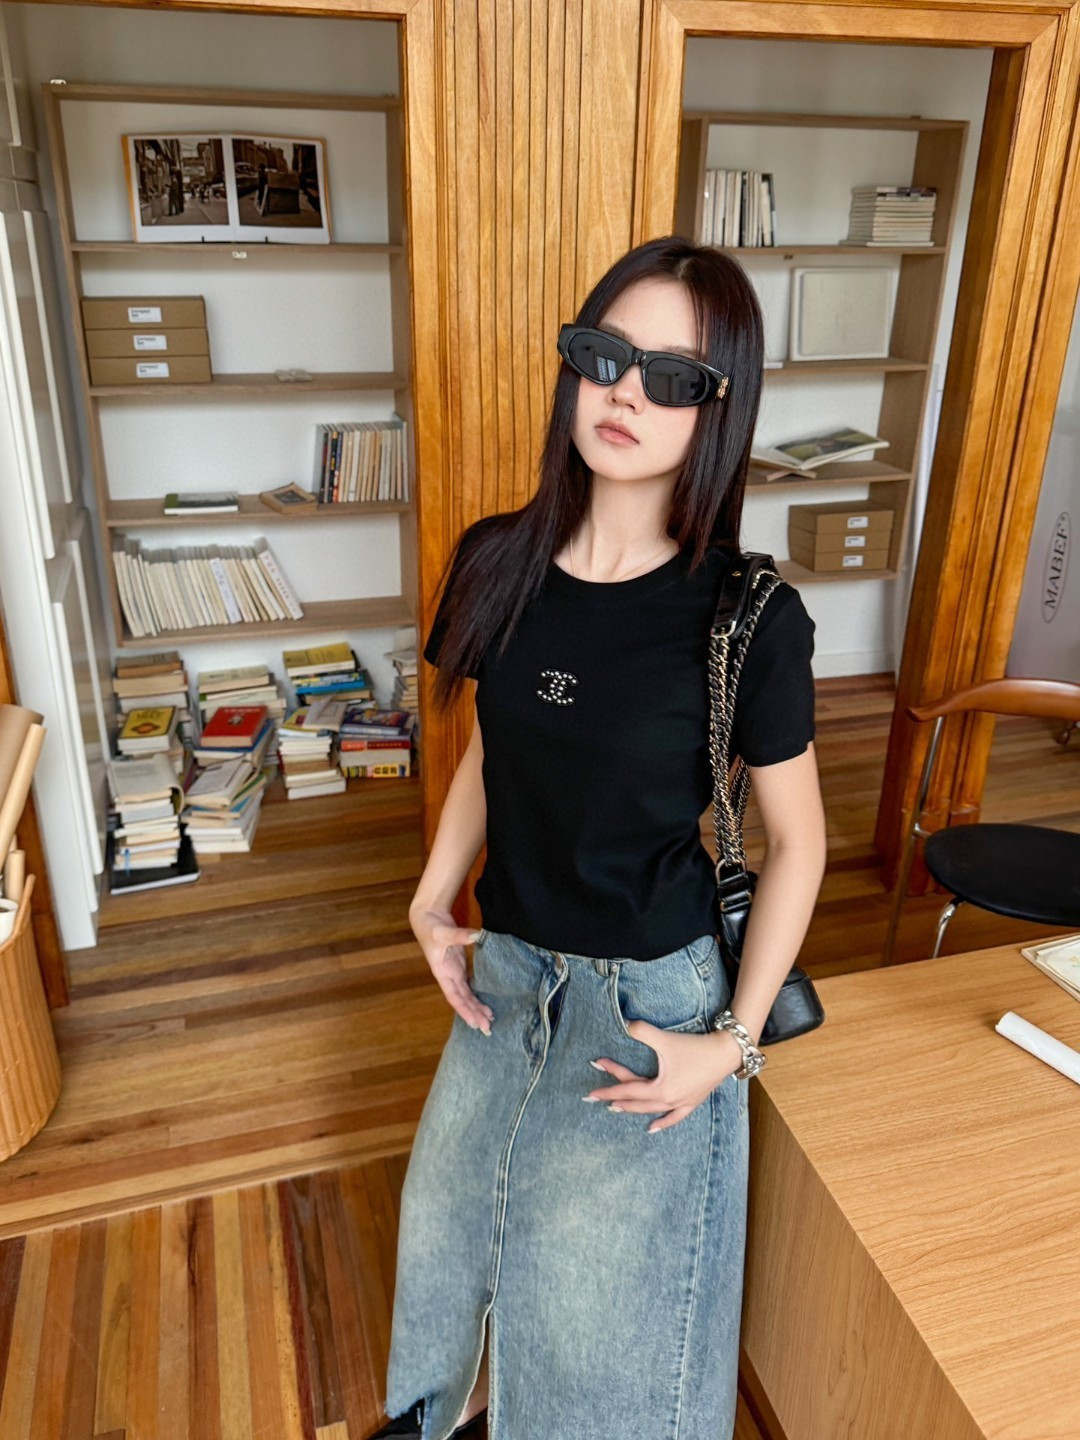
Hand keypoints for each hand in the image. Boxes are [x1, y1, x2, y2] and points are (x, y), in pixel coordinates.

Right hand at [410, 905, 493, 1034]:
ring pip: (466, 995)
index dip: (464, 1010)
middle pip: (462, 1000)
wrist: (428, 918)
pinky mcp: (460, 965)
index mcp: (442, 972)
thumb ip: (460, 935)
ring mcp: (455, 972)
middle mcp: (449, 976)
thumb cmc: (432, 927)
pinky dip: (476, 995)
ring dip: (476, 1008)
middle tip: (488, 1028)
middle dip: (474, 1014)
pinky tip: (484, 1004)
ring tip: (489, 1019)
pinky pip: (469, 985)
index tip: (474, 1023)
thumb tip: (477, 936)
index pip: (454, 996)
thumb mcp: (445, 931)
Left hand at [584, 1022, 744, 1132]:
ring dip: (632, 1109)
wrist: (725, 1053)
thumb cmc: (695, 1047)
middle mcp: (668, 1100)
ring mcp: (680, 1103)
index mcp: (659, 1088)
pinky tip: (652, 1128)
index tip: (590, 1091)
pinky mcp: (691, 1102)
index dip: (608, 1086)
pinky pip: (673, 1118)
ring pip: (651, 1110)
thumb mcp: (665, 1039)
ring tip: (615, 1108)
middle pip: (635, 1101)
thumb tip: (624, 1024)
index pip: (627, 1088)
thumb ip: (642, 1031)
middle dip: (613, 1098)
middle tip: (594, 1098)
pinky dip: (662, 1123)